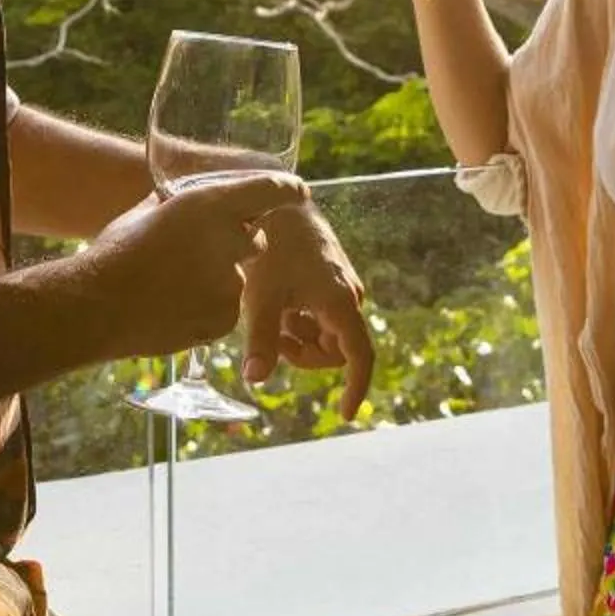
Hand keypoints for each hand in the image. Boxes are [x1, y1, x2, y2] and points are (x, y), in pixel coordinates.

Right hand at [81, 172, 305, 359]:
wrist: (97, 307)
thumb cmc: (114, 254)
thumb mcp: (144, 214)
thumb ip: (173, 205)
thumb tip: (178, 199)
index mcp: (210, 206)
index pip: (265, 190)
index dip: (285, 189)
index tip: (299, 191)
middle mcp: (228, 241)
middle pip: (255, 242)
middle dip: (239, 247)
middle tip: (203, 254)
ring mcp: (229, 283)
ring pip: (236, 281)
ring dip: (216, 282)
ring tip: (171, 288)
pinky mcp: (224, 319)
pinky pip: (224, 311)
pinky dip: (207, 310)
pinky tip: (173, 308)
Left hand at [237, 202, 376, 415]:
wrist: (277, 202)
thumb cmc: (270, 246)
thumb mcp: (260, 297)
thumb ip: (259, 341)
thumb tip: (255, 381)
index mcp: (340, 303)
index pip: (360, 356)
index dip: (356, 388)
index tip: (344, 413)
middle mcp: (348, 296)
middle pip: (336, 350)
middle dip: (305, 355)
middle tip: (271, 340)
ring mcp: (342, 286)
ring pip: (326, 333)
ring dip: (299, 336)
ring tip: (269, 316)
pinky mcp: (331, 277)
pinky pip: (321, 315)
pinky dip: (299, 320)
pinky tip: (276, 303)